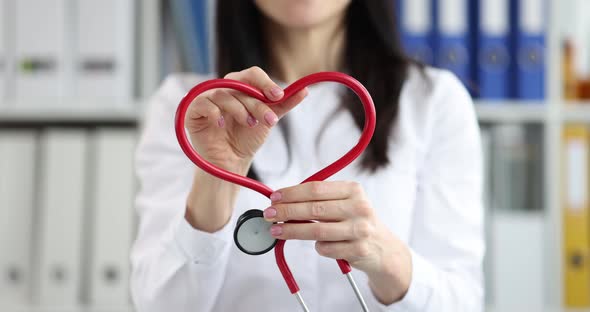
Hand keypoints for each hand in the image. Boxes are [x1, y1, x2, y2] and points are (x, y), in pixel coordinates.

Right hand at [186, 66, 307, 170]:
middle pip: (240, 84)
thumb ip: (284, 104)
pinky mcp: (193, 112)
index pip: (252, 74)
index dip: (266, 83)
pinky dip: (215, 112)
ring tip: (249, 125)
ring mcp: (206, 99)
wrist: (230, 163)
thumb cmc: (247, 139)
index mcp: (240, 87)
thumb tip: (305, 90)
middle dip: (257, 103)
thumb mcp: (268, 120)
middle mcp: (223, 89)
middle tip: (270, 121)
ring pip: (223, 95)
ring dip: (240, 110)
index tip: (279, 96)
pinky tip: (223, 124)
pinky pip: (202, 104)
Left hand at [263, 181, 411, 303]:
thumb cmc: (355, 221)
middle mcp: (359, 207)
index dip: (292, 193)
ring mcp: (360, 230)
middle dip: (286, 211)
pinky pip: (326, 248)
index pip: (316, 189)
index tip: (274, 197)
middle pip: (314, 209)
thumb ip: (319, 199)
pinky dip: (316, 247)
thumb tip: (283, 200)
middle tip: (268, 214)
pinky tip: (315, 244)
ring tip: (275, 231)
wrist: (383, 248)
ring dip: (291, 231)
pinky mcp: (358, 250)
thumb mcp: (345, 203)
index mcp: (353, 190)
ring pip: (317, 231)